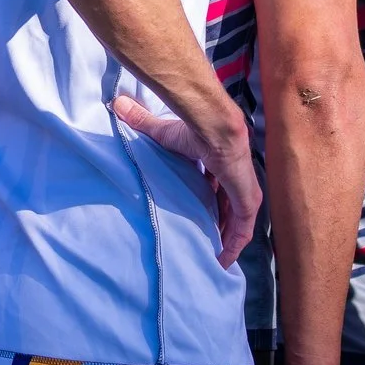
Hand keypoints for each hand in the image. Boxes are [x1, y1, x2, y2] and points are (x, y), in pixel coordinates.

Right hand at [109, 94, 261, 265]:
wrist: (213, 127)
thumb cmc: (192, 128)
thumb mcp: (163, 133)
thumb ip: (142, 122)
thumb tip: (117, 104)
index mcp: (220, 163)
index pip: (218, 187)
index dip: (209, 202)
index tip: (198, 215)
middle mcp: (235, 178)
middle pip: (227, 206)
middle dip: (218, 224)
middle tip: (204, 242)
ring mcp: (244, 190)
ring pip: (237, 221)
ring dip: (226, 238)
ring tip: (213, 256)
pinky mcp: (248, 200)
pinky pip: (243, 229)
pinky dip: (235, 245)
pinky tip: (224, 260)